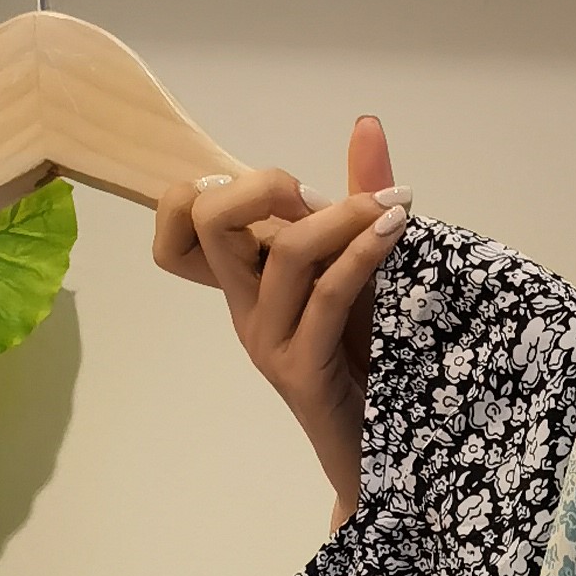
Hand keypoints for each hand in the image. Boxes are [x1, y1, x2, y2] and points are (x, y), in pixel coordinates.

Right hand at [155, 115, 408, 525]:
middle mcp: (243, 307)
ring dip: (342, 217)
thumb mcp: (361, 268)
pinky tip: (394, 232)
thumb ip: (357, 198)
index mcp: (244, 280)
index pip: (180, 219)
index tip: (279, 189)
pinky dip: (363, 252)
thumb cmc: (367, 360)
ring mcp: (267, 340)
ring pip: (283, 252)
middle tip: (320, 191)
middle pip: (205, 219)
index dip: (202, 186)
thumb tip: (365, 125)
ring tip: (393, 209)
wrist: (380, 451)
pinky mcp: (300, 371)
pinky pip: (326, 294)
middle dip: (261, 183)